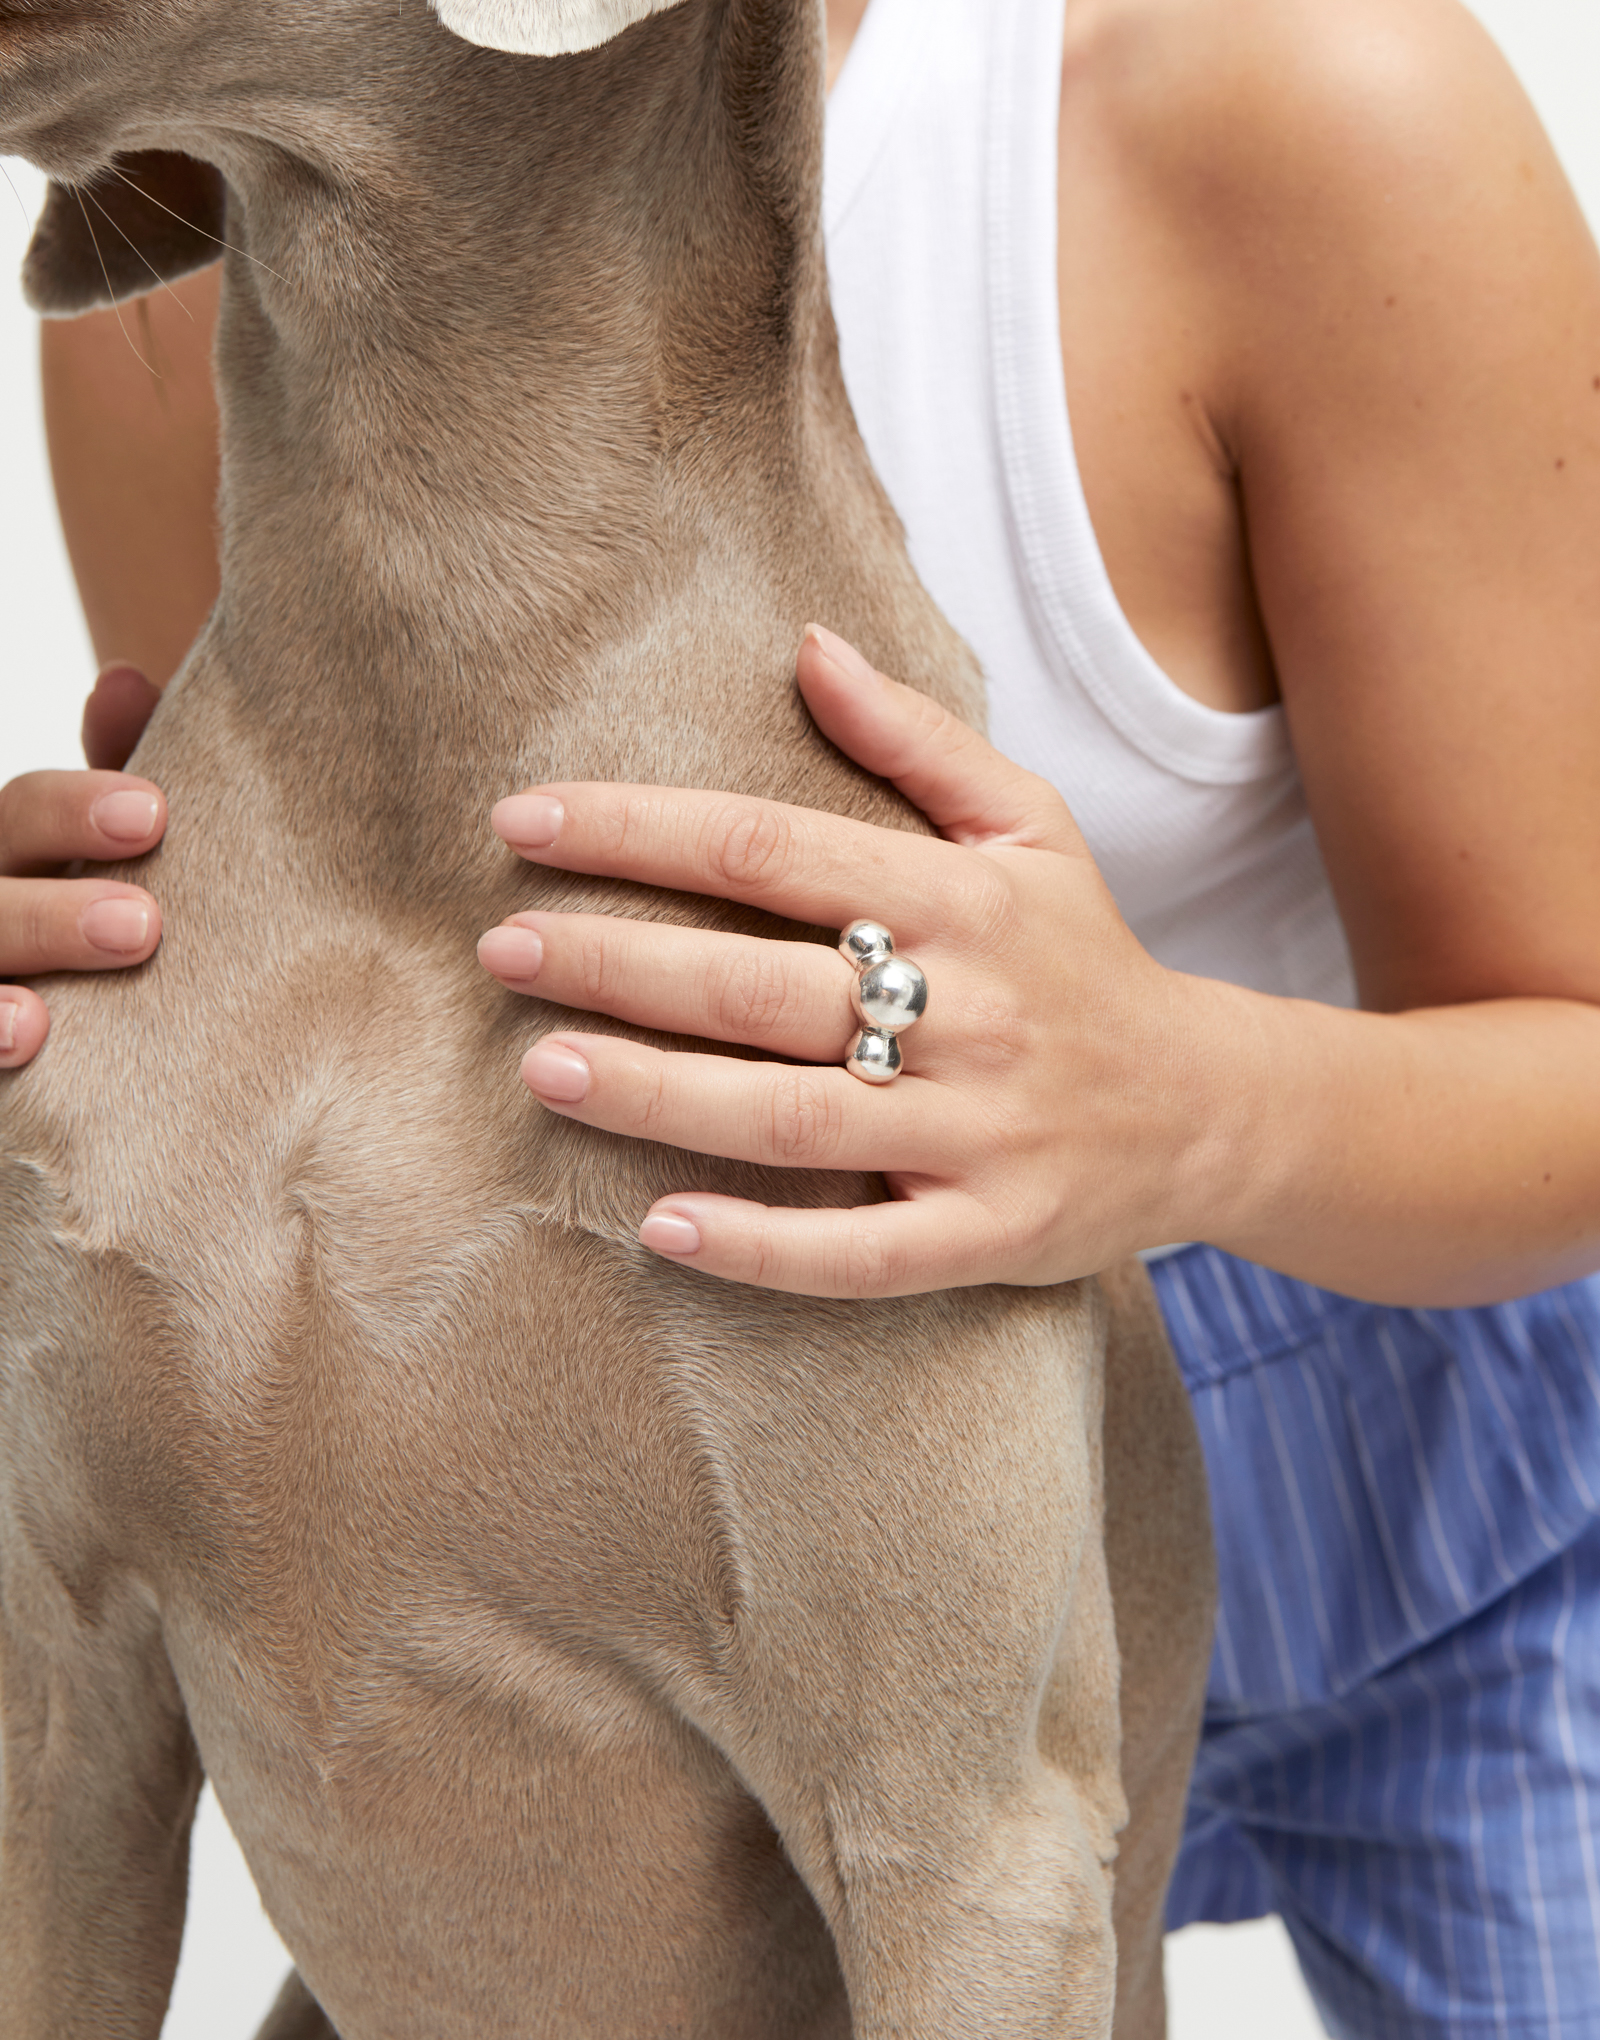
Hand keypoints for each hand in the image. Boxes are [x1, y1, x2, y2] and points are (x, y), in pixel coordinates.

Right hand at [0, 665, 164, 1069]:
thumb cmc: (128, 946)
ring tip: (39, 1022)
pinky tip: (20, 1043)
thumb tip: (124, 681)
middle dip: (48, 912)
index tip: (154, 817)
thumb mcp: (130, 866)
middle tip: (142, 928)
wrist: (106, 1093)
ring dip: (0, 978)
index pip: (22, 818)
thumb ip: (127, 792)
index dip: (70, 812)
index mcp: (21, 863)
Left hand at [478, 627, 1225, 1297]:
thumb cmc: (1086, 958)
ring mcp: (978, 1130)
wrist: (1210, 1107)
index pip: (768, 847)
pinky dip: (761, 1245)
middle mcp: (969, 1009)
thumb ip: (918, 741)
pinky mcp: (987, 1232)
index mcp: (965, 899)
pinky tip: (661, 1227)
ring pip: (796, 1116)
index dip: (636, 830)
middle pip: (761, 983)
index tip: (524, 821)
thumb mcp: (1032, 827)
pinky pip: (862, 1252)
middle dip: (618, 961)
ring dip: (659, 1095)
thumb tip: (808, 645)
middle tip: (501, 949)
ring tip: (544, 1067)